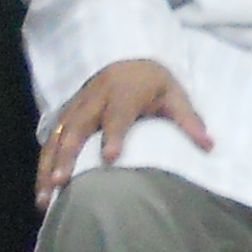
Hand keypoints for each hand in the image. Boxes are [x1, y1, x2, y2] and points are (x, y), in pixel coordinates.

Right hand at [37, 58, 210, 202]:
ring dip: (50, 165)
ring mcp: (77, 106)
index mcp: (123, 90)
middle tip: (61, 182)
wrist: (128, 55)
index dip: (113, 134)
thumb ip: (188, 119)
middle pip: (77, 127)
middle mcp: (95, 98)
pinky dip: (44, 164)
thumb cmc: (153, 80)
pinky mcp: (66, 115)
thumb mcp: (174, 92)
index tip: (110, 158)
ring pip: (57, 136)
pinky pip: (50, 140)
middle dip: (67, 155)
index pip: (117, 114)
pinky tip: (42, 190)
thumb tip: (209, 144)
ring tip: (45, 196)